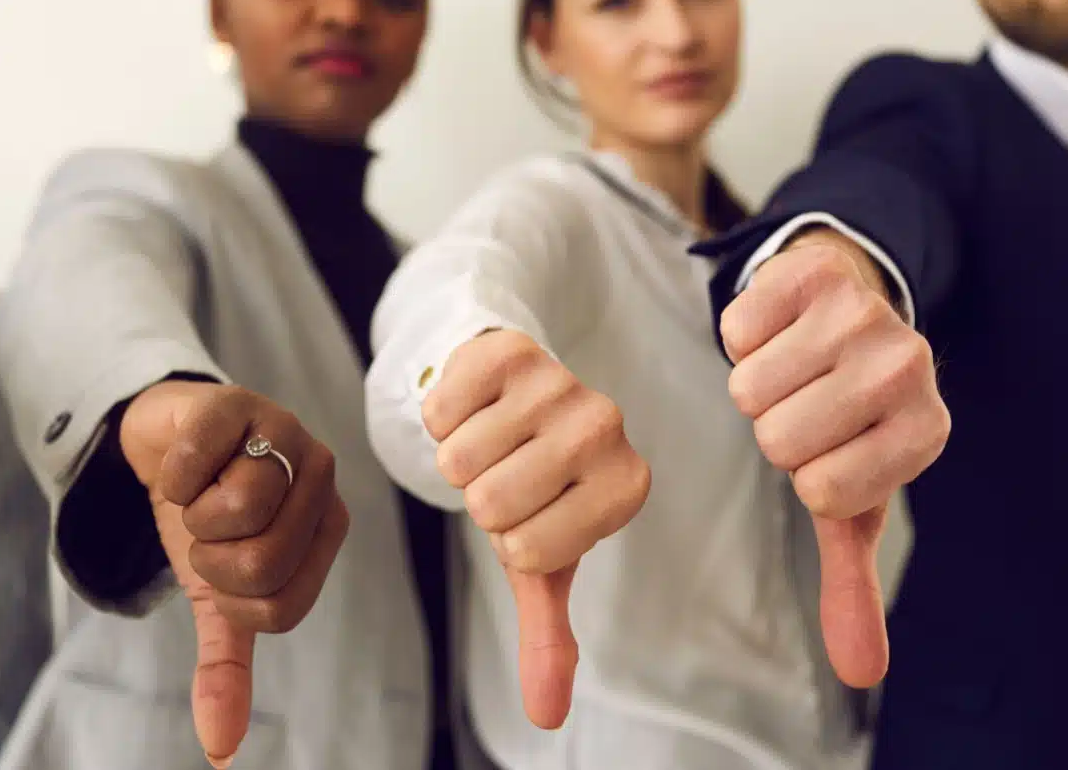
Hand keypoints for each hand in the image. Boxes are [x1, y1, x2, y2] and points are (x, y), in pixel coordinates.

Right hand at [121, 380, 347, 768]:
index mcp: (327, 529)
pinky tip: (183, 458)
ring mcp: (284, 432)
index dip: (231, 600)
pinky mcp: (236, 402)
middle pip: (261, 563)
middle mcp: (321, 478)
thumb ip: (225, 666)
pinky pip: (193, 463)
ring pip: (235, 510)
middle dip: (208, 558)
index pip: (279, 606)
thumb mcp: (214, 597)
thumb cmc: (206, 516)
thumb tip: (219, 751)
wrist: (167, 441)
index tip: (218, 569)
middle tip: (205, 528)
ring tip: (198, 489)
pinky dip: (170, 474)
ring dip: (190, 512)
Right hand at [423, 329, 649, 728]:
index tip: (532, 510)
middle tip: (506, 472)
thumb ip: (547, 635)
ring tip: (491, 439)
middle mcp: (606, 430)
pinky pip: (441, 408)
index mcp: (625, 489)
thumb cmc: (535, 485)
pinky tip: (474, 405)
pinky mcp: (513, 348)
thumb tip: (545, 718)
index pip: (527, 549)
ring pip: (461, 457)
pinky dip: (441, 414)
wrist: (517, 392)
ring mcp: (562, 382)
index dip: (510, 536)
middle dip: (480, 496)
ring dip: (458, 455)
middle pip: (490, 503)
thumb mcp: (541, 560)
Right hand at [722, 231, 948, 687]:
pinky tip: (778, 329)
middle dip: (775, 429)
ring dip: (755, 383)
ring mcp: (865, 313)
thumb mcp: (853, 499)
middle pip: (780, 437)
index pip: (822, 489)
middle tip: (805, 406)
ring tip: (793, 369)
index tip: (829, 451)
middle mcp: (909, 367)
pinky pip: (736, 328)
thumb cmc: (848, 419)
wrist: (852, 307)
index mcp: (927, 432)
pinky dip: (742, 336)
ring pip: (750, 385)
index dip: (806, 475)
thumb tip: (859, 674)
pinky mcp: (817, 273)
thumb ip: (853, 584)